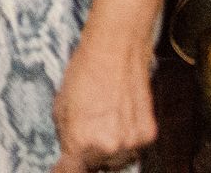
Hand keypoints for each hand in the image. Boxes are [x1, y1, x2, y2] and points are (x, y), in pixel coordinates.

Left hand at [52, 31, 155, 171]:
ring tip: (104, 119)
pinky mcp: (149, 134)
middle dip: (89, 155)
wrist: (115, 51)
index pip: (72, 171)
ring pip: (118, 159)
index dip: (67, 169)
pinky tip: (119, 116)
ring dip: (110, 149)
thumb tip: (69, 153)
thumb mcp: (61, 106)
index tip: (64, 168)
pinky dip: (127, 137)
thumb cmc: (84, 73)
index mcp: (80, 141)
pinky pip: (135, 146)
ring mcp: (132, 142)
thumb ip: (66, 135)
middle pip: (97, 166)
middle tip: (87, 132)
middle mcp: (109, 146)